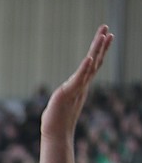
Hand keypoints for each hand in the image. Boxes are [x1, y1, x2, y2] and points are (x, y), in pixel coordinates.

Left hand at [42, 25, 111, 144]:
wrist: (55, 134)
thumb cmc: (56, 121)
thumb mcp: (61, 102)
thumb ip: (65, 95)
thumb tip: (61, 95)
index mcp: (81, 85)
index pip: (93, 64)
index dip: (99, 50)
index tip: (106, 36)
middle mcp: (82, 85)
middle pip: (95, 61)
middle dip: (101, 45)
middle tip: (107, 28)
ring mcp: (76, 89)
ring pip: (90, 66)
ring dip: (97, 50)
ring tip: (103, 35)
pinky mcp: (68, 94)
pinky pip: (78, 79)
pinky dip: (84, 69)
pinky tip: (89, 58)